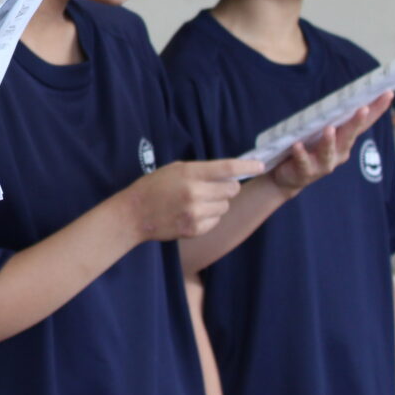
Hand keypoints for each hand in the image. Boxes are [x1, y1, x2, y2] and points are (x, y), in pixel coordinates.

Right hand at [123, 159, 262, 241]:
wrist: (134, 214)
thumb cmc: (154, 187)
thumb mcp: (175, 169)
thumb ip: (201, 171)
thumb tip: (229, 174)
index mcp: (190, 174)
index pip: (228, 169)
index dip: (247, 167)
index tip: (259, 166)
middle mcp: (195, 193)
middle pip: (232, 189)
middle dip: (228, 188)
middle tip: (213, 188)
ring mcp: (196, 213)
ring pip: (225, 206)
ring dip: (217, 203)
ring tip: (197, 202)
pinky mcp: (195, 229)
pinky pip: (216, 221)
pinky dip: (209, 217)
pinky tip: (192, 214)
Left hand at [271, 93, 392, 194]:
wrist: (288, 178)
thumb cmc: (307, 150)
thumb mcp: (319, 131)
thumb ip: (329, 117)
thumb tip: (339, 95)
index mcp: (344, 140)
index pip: (363, 123)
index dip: (376, 109)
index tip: (388, 93)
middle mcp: (339, 152)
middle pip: (349, 135)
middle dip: (357, 122)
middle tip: (363, 108)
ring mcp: (323, 163)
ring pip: (328, 151)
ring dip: (329, 140)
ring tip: (329, 129)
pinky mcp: (306, 172)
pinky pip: (304, 161)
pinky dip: (301, 153)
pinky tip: (297, 145)